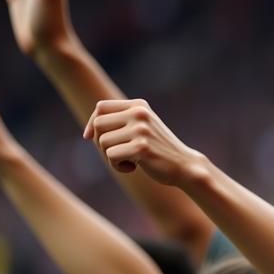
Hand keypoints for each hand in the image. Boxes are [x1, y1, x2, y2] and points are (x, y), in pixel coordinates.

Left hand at [84, 99, 202, 181]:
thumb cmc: (159, 150)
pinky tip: (133, 168)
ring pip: (103, 142)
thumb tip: (89, 131)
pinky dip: (118, 166)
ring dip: (109, 157)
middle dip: (100, 143)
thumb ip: (121, 123)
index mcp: (139, 106)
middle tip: (115, 154)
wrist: (185, 166)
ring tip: (128, 161)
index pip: (101, 107)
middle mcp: (139, 114)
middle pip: (98, 124)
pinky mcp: (141, 147)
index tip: (90, 138)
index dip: (91, 123)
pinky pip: (112, 156)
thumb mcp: (142, 129)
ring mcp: (141, 130)